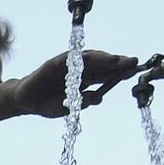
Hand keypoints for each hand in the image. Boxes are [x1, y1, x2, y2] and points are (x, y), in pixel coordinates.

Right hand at [12, 49, 141, 117]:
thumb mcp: (70, 107)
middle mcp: (80, 70)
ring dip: (104, 58)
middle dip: (118, 63)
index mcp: (86, 80)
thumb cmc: (49, 104)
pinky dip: (80, 58)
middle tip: (134, 62)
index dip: (121, 72)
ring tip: (118, 60)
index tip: (136, 70)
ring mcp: (68, 66)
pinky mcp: (54, 64)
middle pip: (102, 64)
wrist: (27, 102)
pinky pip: (68, 59)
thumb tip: (97, 97)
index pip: (107, 75)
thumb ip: (83, 101)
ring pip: (89, 59)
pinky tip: (92, 57)